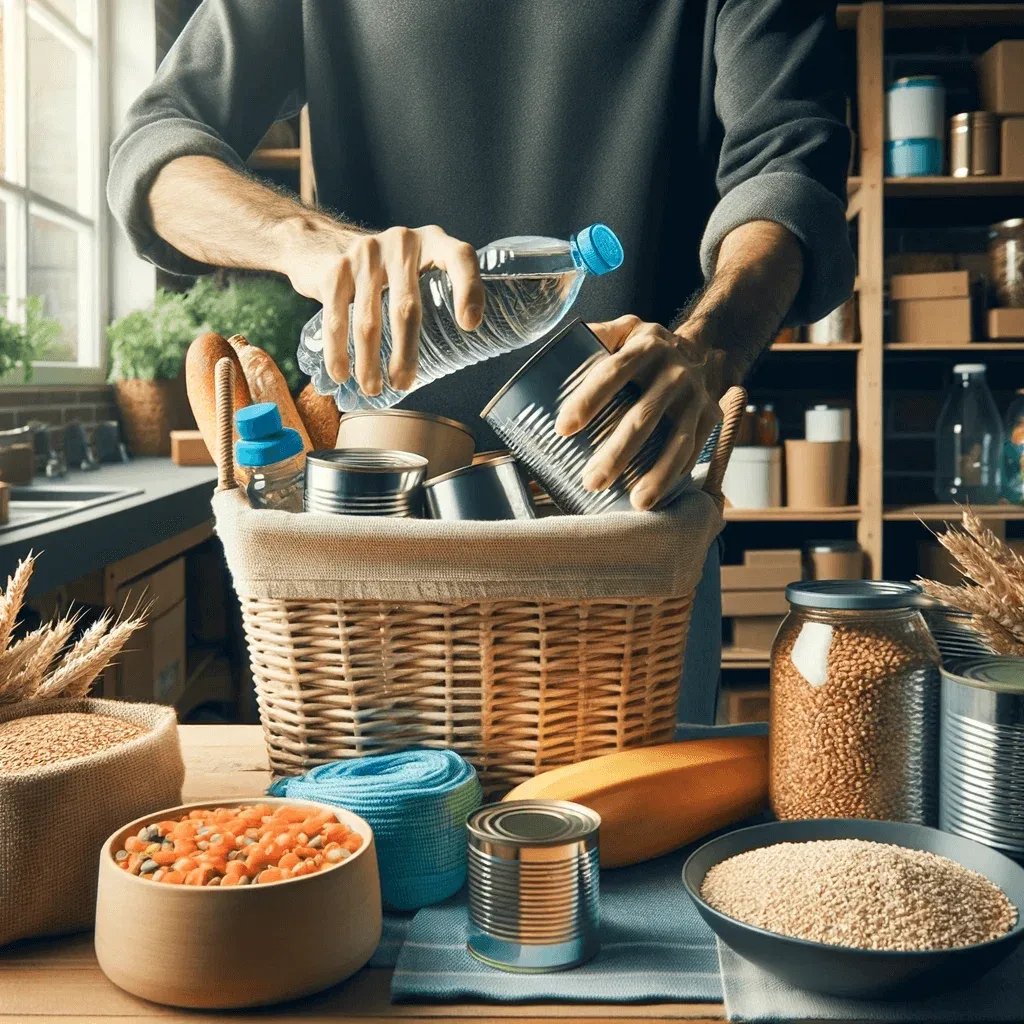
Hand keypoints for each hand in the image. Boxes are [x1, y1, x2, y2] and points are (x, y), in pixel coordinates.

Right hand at [285, 224, 483, 394]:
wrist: (326, 244)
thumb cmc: (390, 273)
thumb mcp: (419, 271)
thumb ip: (439, 295)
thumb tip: (459, 353)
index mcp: (434, 243)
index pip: (460, 258)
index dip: (469, 289)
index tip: (469, 326)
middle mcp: (402, 243)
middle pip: (407, 306)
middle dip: (405, 352)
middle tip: (404, 384)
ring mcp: (366, 254)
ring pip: (368, 320)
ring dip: (369, 361)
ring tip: (373, 389)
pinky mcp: (336, 270)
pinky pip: (337, 317)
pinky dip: (337, 351)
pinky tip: (341, 374)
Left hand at [554, 315, 721, 510]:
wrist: (704, 346)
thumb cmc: (647, 348)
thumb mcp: (624, 330)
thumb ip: (591, 338)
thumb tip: (546, 364)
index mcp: (645, 346)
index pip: (612, 373)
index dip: (588, 400)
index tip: (563, 429)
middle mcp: (674, 371)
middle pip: (643, 416)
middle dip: (617, 453)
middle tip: (591, 481)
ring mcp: (696, 396)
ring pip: (677, 441)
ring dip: (657, 475)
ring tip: (636, 503)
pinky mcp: (710, 417)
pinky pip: (694, 451)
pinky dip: (676, 475)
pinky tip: (658, 496)